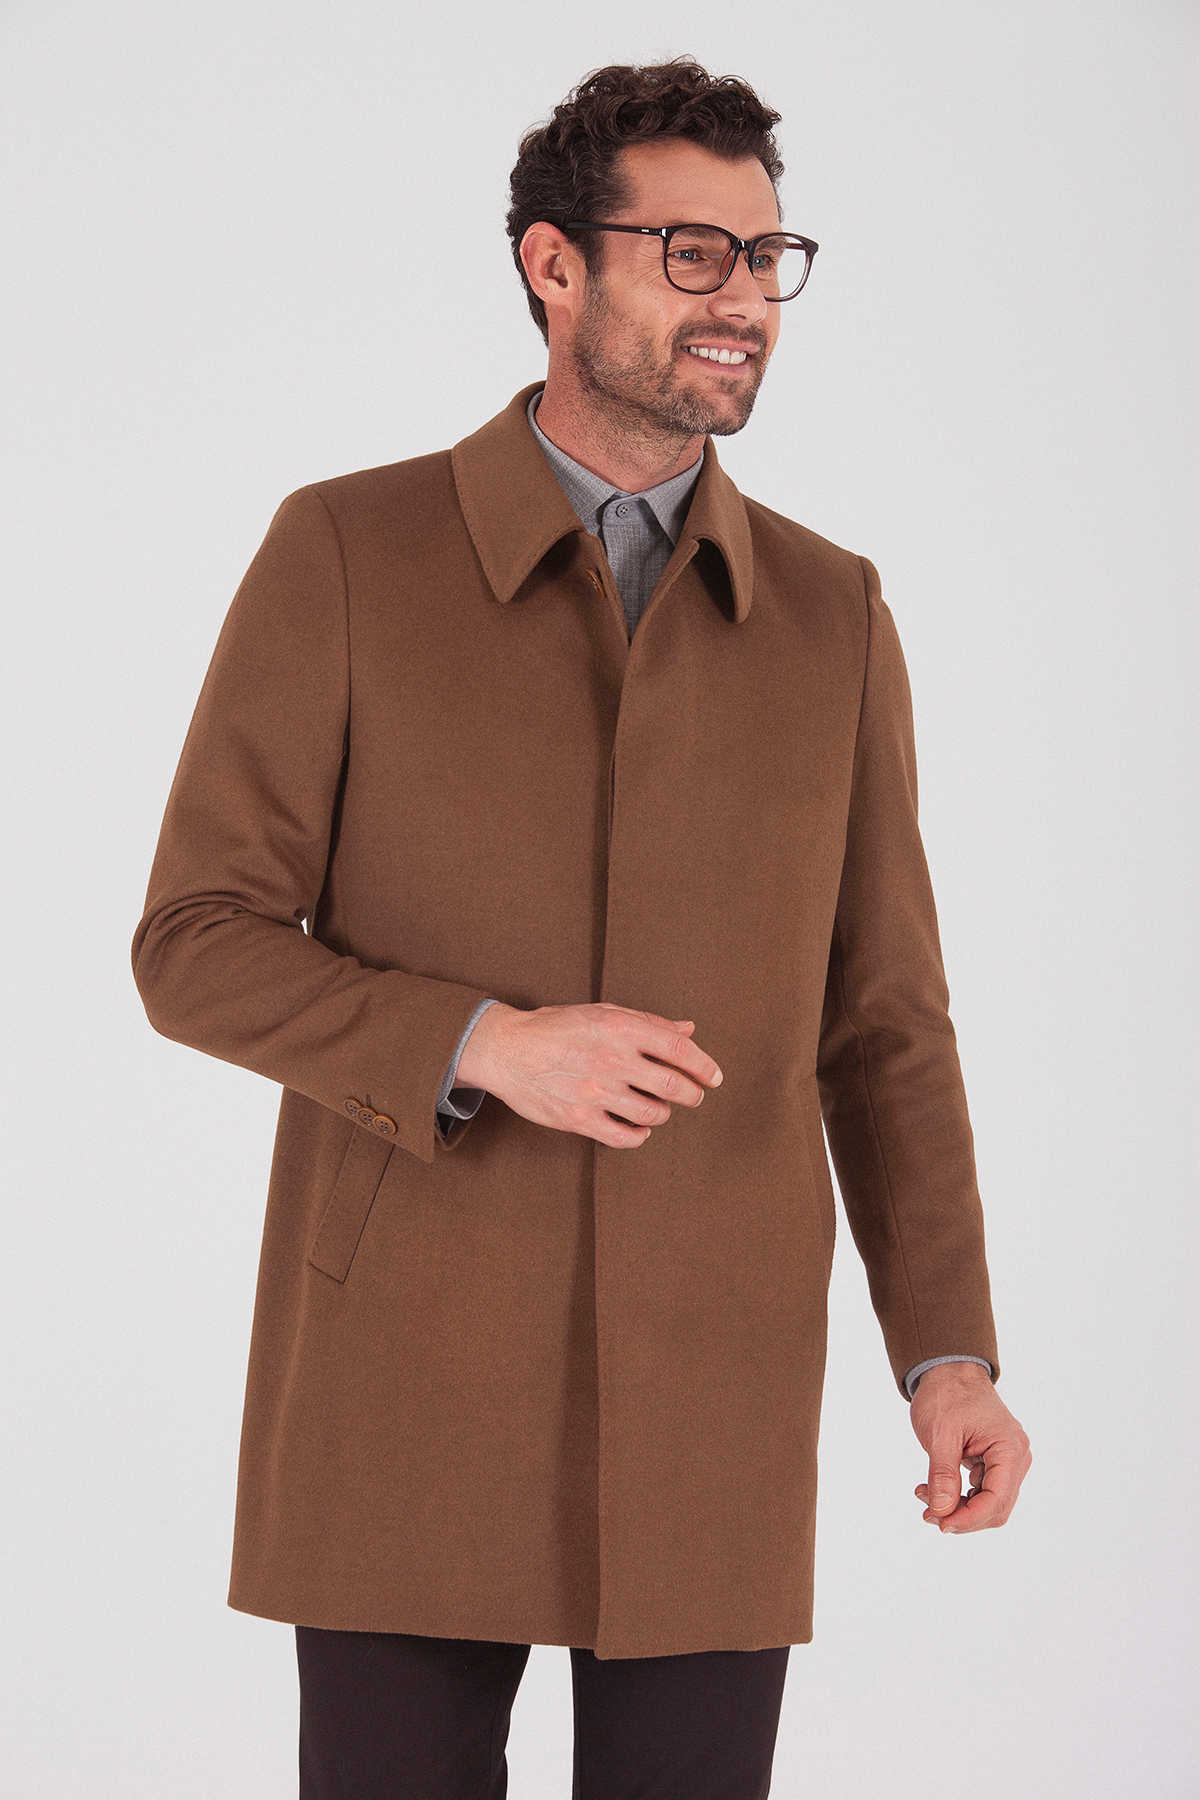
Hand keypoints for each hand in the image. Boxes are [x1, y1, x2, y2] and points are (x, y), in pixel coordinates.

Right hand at [457, 1001, 723, 1147]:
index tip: (714, 1077)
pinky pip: (625, 1138)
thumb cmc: (558, 1027)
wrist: (507, 1049)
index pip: (679, 1050)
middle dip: (692, 1094)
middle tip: (693, 1095)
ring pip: (653, 1114)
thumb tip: (689, 1031)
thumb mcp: (603, 1013)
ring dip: (663, 1113)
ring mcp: (595, 1091)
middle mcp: (612, 1060)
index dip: (704, 1065)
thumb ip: (648, 1023)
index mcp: (620, 1028)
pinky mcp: (579, 1118)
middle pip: (673, 1086)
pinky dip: (639, 1135)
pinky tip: (637, 1126)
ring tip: (658, 1107)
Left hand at [910, 1360, 1031, 1533]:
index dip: (969, 1518)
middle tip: (927, 1514)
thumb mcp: (940, 1434)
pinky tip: (933, 1491)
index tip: (941, 1523)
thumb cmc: (947, 1394)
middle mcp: (1016, 1458)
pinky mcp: (994, 1463)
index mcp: (1010, 1448)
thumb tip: (942, 1511)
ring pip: (988, 1503)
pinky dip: (958, 1496)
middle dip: (962, 1517)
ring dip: (958, 1509)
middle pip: (996, 1508)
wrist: (948, 1370)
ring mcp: (1007, 1461)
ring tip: (924, 1499)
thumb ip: (943, 1474)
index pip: (996, 1499)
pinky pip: (981, 1491)